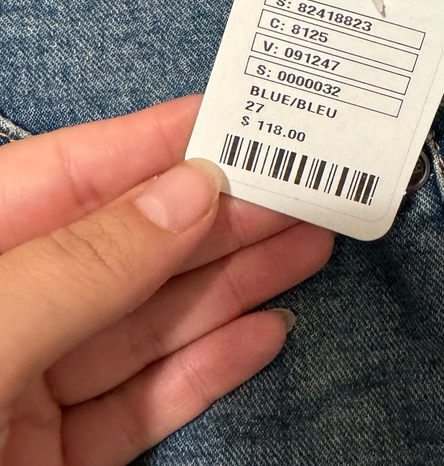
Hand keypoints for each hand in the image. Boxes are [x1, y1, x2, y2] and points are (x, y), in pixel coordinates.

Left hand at [0, 96, 333, 464]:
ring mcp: (36, 379)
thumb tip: (187, 192)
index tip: (236, 118)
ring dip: (238, 282)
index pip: (79, 171)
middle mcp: (10, 304)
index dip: (162, 139)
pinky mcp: (63, 448)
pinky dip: (212, 364)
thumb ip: (83, 262)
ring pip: (159, 315)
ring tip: (306, 248)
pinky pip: (152, 393)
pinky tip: (265, 331)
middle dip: (224, 213)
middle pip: (137, 242)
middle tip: (298, 188)